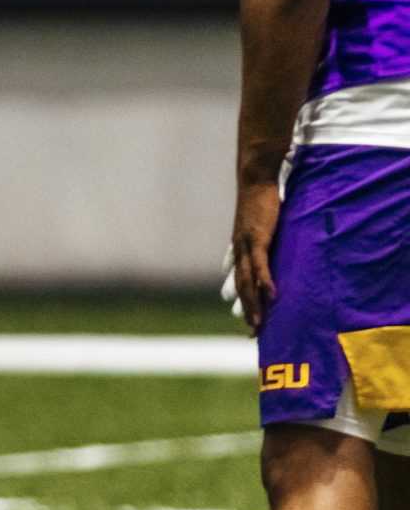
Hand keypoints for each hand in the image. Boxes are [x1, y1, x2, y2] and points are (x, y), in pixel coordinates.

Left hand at [230, 180, 282, 334]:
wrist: (256, 177)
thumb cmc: (262, 198)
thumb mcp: (262, 222)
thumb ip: (263, 237)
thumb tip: (267, 247)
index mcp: (240, 247)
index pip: (239, 278)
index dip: (242, 298)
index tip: (244, 317)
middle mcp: (239, 249)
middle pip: (242, 286)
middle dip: (247, 309)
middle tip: (252, 332)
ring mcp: (247, 244)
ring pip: (248, 281)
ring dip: (254, 304)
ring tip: (259, 324)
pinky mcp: (258, 237)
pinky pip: (261, 265)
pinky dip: (265, 282)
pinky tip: (271, 297)